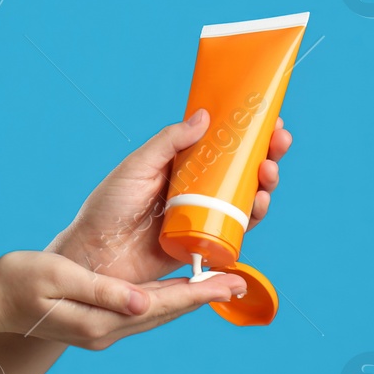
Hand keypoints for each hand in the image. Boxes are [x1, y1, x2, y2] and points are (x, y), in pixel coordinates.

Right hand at [0, 249, 246, 350]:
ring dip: (186, 300)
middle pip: (165, 312)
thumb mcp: (58, 279)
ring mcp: (99, 332)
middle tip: (240, 282)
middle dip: (203, 297)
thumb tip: (143, 302)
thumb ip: (102, 291)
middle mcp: (106, 332)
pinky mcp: (93, 325)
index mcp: (101, 320)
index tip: (232, 281)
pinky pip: (139, 313)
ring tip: (216, 285)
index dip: (199, 292)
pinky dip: (163, 300)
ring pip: (155, 314)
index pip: (161, 303)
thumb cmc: (15, 282)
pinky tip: (173, 291)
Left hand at [45, 109, 293, 283]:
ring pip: (244, 198)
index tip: (270, 118)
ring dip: (264, 184)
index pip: (220, 145)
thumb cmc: (107, 209)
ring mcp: (201, 216)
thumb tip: (204, 116)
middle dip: (265, 154)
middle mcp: (194, 190)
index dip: (247, 133)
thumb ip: (168, 143)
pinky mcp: (204, 243)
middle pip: (240, 170)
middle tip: (279, 142)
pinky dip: (254, 216)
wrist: (94, 258)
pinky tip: (260, 203)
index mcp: (178, 167)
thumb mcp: (136, 168)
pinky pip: (236, 229)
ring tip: (268, 172)